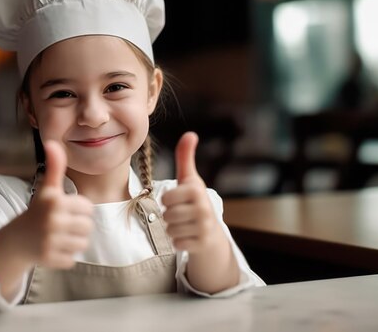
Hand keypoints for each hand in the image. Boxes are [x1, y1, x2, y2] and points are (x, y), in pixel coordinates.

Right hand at [24, 140, 93, 268]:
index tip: (62, 210)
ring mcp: (51, 241)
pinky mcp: (50, 258)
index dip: (77, 210)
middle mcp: (53, 220)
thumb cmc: (36, 212)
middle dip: (77, 227)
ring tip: (57, 236)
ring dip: (72, 242)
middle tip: (60, 225)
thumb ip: (54, 167)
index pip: (88, 208)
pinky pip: (72, 259)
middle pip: (88, 226)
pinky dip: (64, 256)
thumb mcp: (46, 189)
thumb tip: (52, 143)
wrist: (15, 241)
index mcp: (55, 201)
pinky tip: (51, 248)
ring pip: (83, 244)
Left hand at [162, 132, 219, 253]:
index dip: (167, 200)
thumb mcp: (189, 179)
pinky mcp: (201, 244)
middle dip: (170, 215)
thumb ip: (185, 157)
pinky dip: (178, 241)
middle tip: (182, 214)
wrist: (212, 232)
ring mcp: (204, 227)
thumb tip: (190, 134)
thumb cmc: (195, 201)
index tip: (178, 199)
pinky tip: (188, 236)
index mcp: (196, 191)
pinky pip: (176, 243)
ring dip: (173, 228)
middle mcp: (203, 209)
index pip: (166, 197)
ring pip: (170, 229)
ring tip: (185, 224)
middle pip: (166, 214)